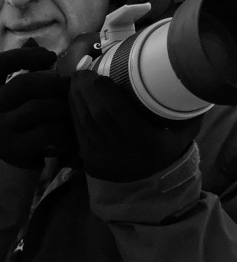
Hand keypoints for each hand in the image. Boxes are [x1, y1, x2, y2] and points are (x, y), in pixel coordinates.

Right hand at [0, 47, 75, 168]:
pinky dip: (64, 128)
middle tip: (71, 85)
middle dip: (54, 82)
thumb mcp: (6, 99)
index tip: (50, 56)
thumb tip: (34, 42)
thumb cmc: (10, 124)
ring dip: (62, 105)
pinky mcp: (15, 150)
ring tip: (74, 106)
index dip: (24, 55)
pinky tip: (71, 129)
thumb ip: (19, 72)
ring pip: (38, 108)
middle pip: (24, 84)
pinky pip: (47, 132)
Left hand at [69, 71, 201, 181]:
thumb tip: (188, 83)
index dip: (103, 90)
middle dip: (85, 88)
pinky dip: (73, 109)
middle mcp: (118, 146)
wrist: (147, 191)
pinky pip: (76, 128)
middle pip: (95, 113)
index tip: (100, 72)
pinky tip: (73, 95)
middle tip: (84, 69)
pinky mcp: (88, 155)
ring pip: (82, 119)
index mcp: (142, 140)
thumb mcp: (182, 137)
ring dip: (76, 95)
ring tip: (77, 77)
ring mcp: (100, 152)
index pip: (116, 113)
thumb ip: (185, 113)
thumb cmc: (164, 156)